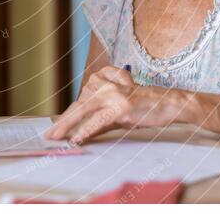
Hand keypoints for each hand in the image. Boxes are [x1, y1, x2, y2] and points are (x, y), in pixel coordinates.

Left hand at [46, 66, 178, 143]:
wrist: (170, 104)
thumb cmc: (145, 107)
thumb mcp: (119, 111)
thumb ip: (100, 118)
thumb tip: (80, 133)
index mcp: (104, 81)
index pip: (81, 101)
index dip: (67, 116)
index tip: (55, 129)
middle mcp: (106, 85)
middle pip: (79, 104)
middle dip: (62, 121)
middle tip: (49, 135)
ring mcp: (114, 94)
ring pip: (84, 109)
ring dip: (67, 125)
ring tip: (56, 137)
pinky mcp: (122, 105)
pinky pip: (99, 119)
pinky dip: (86, 130)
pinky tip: (77, 138)